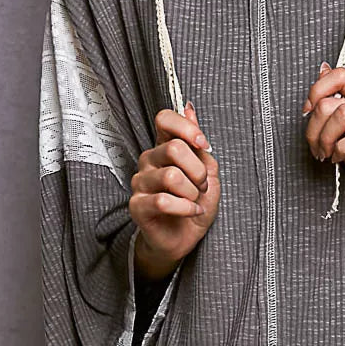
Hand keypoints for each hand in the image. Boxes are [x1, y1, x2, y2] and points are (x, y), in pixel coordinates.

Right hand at [129, 102, 220, 272]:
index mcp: (164, 147)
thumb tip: (189, 108)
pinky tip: (190, 211)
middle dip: (198, 170)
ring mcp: (140, 182)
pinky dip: (186, 208)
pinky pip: (164, 201)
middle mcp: (149, 160)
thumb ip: (198, 143)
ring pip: (172, 176)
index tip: (203, 144)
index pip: (164, 119)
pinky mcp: (137, 205)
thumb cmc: (194, 202)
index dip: (186, 128)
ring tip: (194, 200)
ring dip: (192, 192)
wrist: (185, 237)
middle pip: (174, 148)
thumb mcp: (207, 171)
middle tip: (202, 185)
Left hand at [302, 63, 344, 212]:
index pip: (339, 75)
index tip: (308, 113)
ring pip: (342, 114)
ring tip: (325, 152)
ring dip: (325, 138)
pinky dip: (340, 150)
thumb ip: (334, 99)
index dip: (316, 91)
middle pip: (330, 101)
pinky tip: (338, 158)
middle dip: (313, 127)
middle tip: (315, 145)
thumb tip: (323, 70)